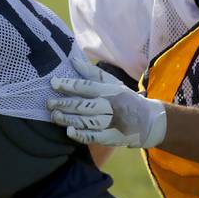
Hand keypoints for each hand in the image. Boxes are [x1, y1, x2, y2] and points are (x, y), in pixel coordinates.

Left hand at [47, 58, 166, 147]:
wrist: (149, 121)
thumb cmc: (125, 99)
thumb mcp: (113, 83)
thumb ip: (92, 73)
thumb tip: (73, 60)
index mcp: (110, 91)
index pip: (87, 87)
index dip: (69, 85)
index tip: (53, 83)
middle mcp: (111, 106)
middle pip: (85, 105)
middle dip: (65, 104)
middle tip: (49, 102)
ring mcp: (112, 123)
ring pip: (87, 121)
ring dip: (69, 119)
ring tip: (54, 115)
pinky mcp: (112, 138)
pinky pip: (94, 137)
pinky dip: (81, 135)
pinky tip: (69, 131)